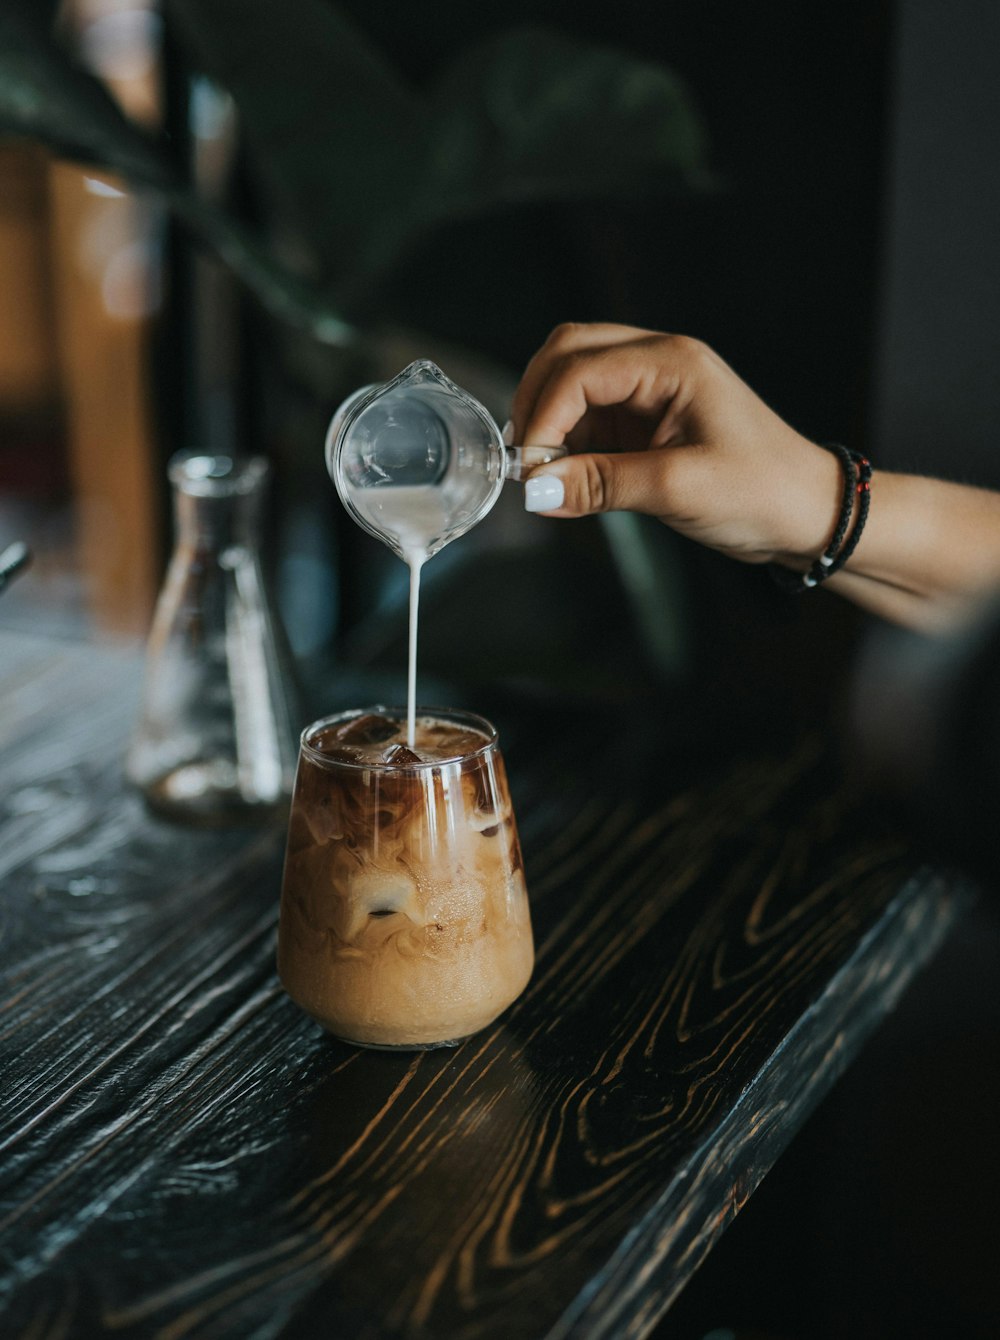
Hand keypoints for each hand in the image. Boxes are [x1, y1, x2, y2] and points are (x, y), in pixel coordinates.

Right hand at [510, 322, 843, 566]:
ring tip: (548, 476)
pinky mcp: (646, 421)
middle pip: (568, 353)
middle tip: (527, 461)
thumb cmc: (764, 492)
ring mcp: (651, 391)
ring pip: (573, 383)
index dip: (545, 415)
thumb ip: (602, 485)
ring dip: (551, 424)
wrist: (808, 513)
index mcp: (672, 363)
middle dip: (537, 403)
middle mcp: (658, 363)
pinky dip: (569, 444)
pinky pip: (590, 418)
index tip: (531, 468)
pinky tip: (570, 478)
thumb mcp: (679, 490)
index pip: (580, 368)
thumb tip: (536, 490)